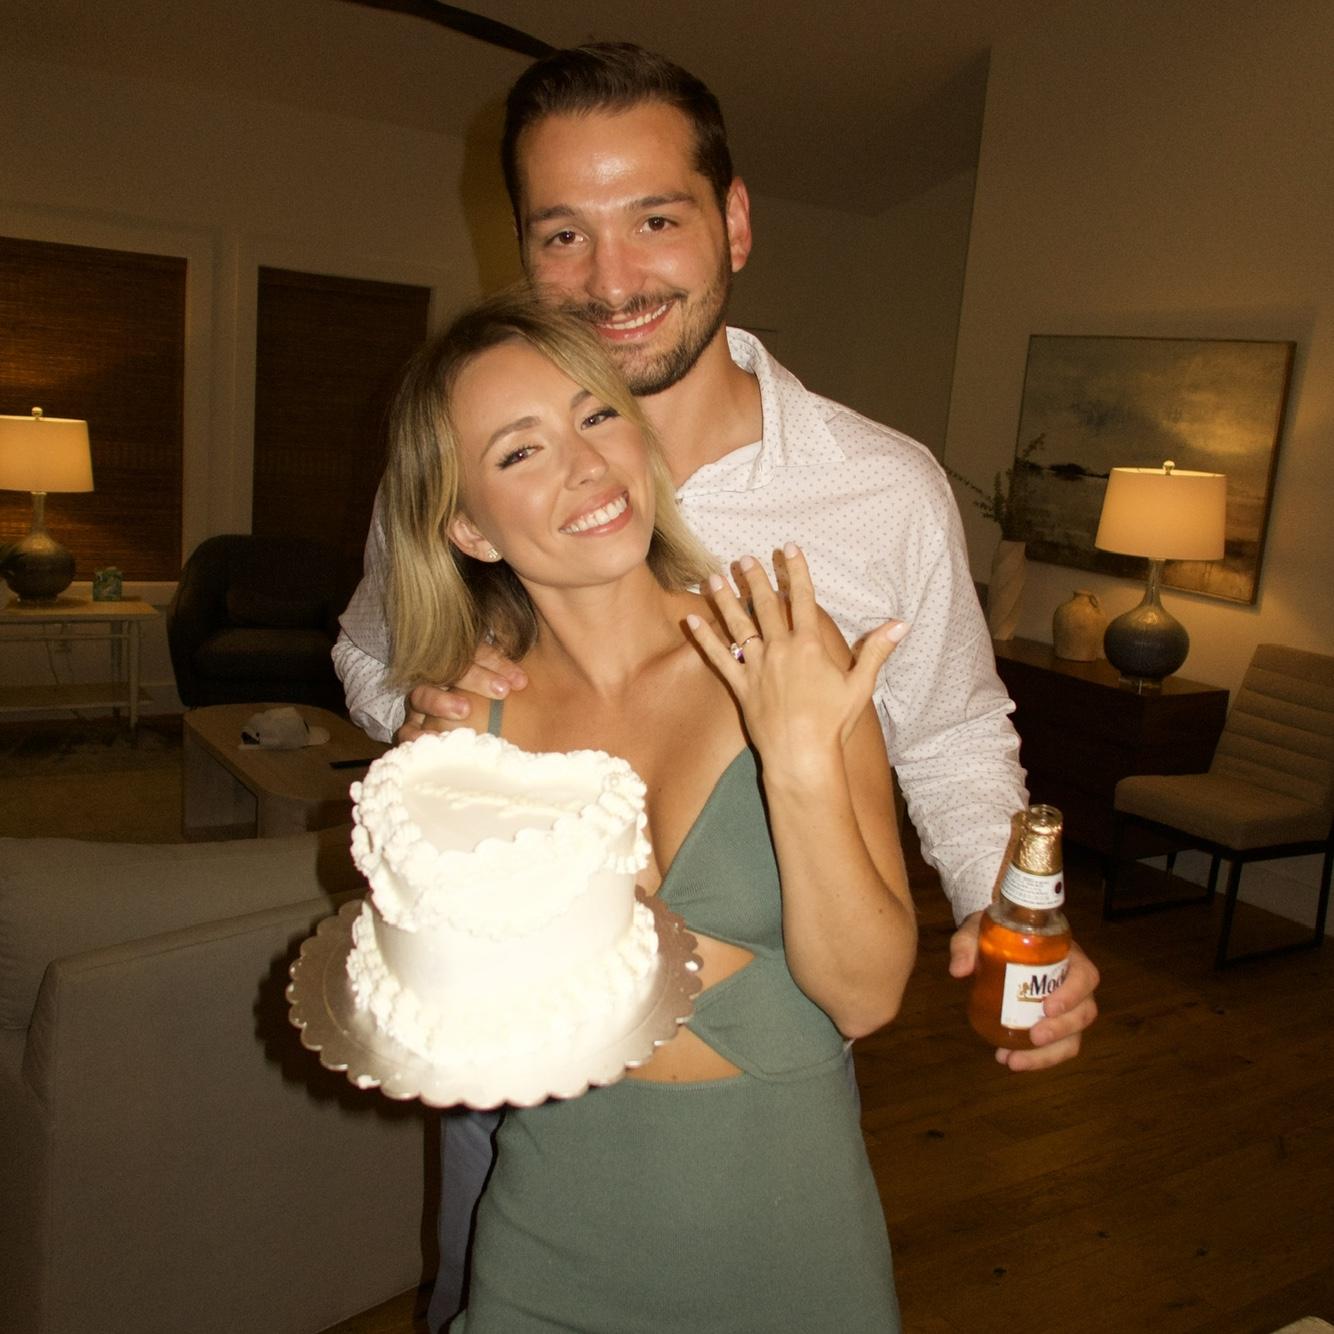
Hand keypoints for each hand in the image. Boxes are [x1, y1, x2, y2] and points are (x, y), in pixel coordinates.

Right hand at [394, 643, 527, 743]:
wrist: (451, 741)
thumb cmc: (488, 712)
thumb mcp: (501, 692)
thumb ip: (511, 680)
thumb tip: (529, 677)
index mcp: (459, 662)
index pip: (477, 652)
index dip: (498, 663)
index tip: (521, 682)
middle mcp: (437, 679)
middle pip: (451, 669)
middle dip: (477, 678)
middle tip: (502, 692)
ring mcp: (420, 703)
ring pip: (423, 694)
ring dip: (443, 700)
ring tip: (465, 710)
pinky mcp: (410, 729)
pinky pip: (407, 730)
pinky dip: (415, 735)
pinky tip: (432, 740)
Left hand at [685, 543, 906, 771]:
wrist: (801, 755)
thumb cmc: (833, 723)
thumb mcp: (861, 686)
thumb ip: (876, 651)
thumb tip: (901, 623)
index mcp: (809, 645)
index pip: (803, 599)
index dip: (796, 572)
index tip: (788, 548)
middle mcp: (780, 649)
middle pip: (765, 606)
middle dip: (755, 579)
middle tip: (744, 558)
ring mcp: (757, 666)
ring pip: (738, 625)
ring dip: (725, 599)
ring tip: (713, 577)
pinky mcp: (740, 685)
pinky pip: (719, 656)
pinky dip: (705, 638)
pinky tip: (692, 620)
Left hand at [949, 912, 1099, 1070]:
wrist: (995, 941)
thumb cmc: (996, 933)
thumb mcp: (978, 930)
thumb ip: (966, 944)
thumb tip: (958, 970)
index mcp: (1065, 955)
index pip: (1085, 975)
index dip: (1072, 994)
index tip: (1048, 1007)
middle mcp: (1073, 983)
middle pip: (1084, 1012)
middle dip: (1061, 1030)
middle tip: (1034, 1037)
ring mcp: (1067, 1006)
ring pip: (1073, 1037)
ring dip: (1047, 1055)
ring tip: (1013, 1060)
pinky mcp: (1053, 1023)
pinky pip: (1056, 1046)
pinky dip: (1036, 1058)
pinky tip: (1008, 1059)